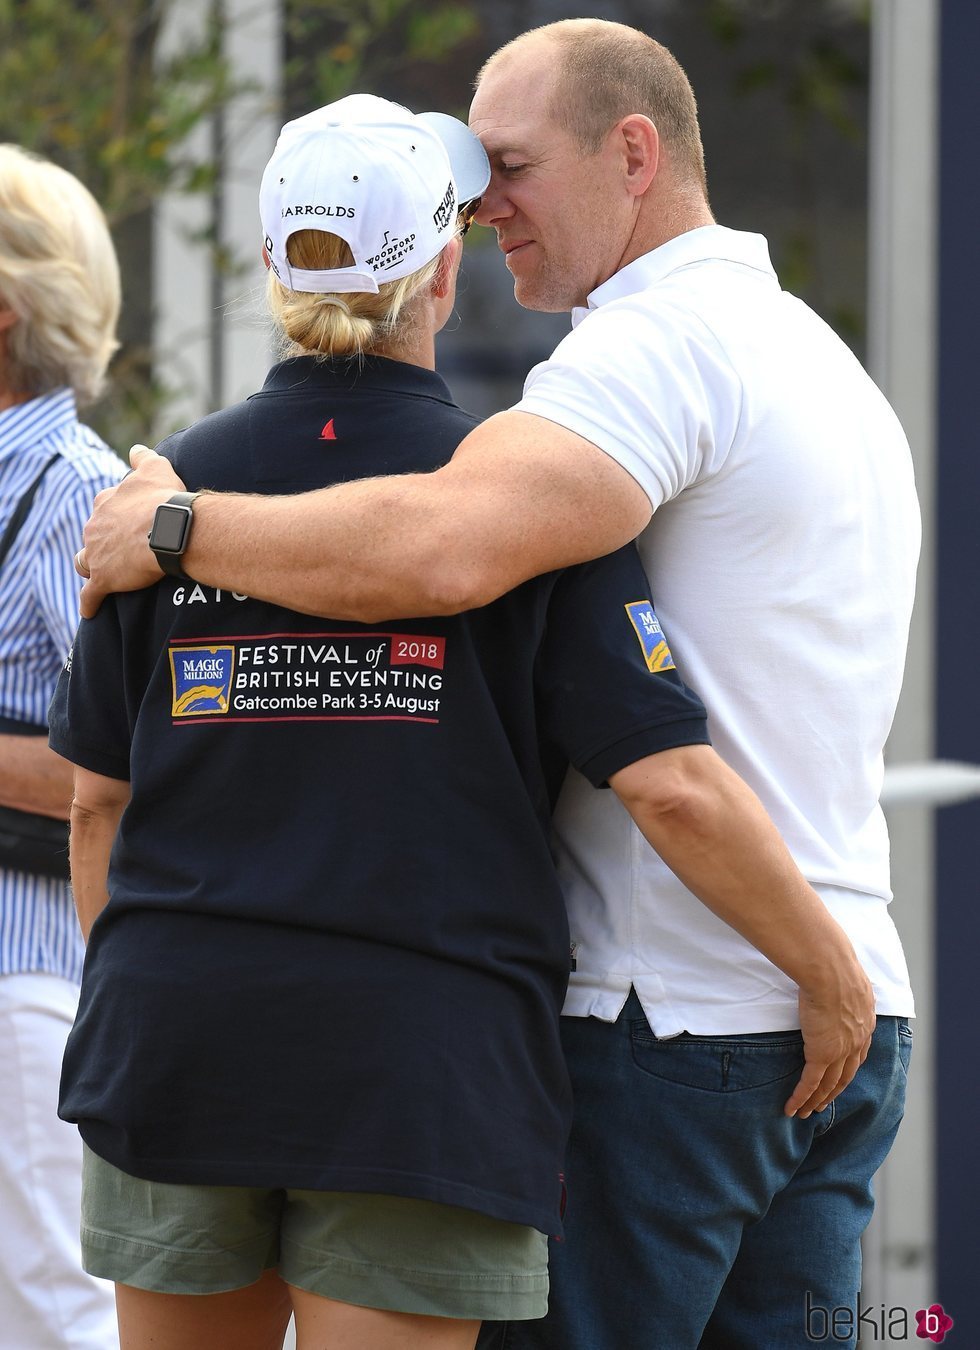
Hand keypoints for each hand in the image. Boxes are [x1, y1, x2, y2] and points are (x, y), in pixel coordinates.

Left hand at [75, 445, 184, 616]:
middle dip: (102, 541)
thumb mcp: (156, 468)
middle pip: (92, 535)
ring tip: (103, 574)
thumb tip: (135, 449)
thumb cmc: (165, 498)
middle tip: (122, 549)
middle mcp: (95, 526)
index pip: (104, 508)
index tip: (129, 522)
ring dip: (91, 567)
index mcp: (106, 502)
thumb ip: (143, 457)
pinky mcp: (103, 579)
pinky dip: (90, 603)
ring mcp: (96, 553)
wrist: (170, 528)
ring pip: (85, 562)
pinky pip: (91, 595)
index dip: (116, 515)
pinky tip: (91, 610)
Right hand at [783, 968, 875, 1118]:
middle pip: (846, 1075)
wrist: (829, 969)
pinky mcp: (821, 1053)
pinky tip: (792, 1108)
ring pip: (829, 1085)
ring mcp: (840, 1050)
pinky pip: (810, 1082)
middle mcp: (857, 1040)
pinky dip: (801, 1097)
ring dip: (817, 1101)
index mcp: (865, 1022)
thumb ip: (843, 982)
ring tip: (806, 1112)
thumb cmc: (834, 962)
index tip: (840, 1077)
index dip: (848, 1068)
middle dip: (833, 1092)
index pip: (859, 1053)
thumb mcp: (847, 974)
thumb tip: (833, 971)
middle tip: (823, 1103)